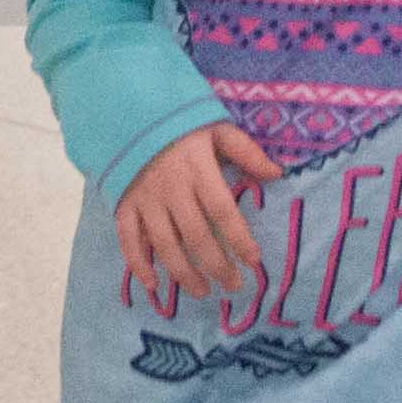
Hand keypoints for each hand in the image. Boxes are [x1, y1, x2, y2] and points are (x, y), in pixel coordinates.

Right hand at [115, 122, 284, 298]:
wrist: (130, 111)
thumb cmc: (180, 124)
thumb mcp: (217, 128)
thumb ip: (246, 152)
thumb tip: (277, 173)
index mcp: (198, 170)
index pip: (222, 211)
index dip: (239, 239)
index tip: (254, 261)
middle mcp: (171, 189)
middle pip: (196, 236)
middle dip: (217, 265)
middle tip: (234, 285)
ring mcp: (145, 199)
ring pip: (165, 245)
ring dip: (184, 273)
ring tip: (203, 292)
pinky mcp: (124, 204)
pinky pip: (128, 239)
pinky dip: (138, 264)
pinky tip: (153, 285)